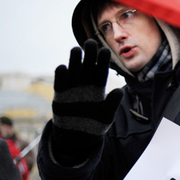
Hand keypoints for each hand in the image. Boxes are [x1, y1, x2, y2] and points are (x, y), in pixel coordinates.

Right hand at [50, 39, 122, 164]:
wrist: (77, 136)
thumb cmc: (94, 125)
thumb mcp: (106, 116)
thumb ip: (112, 104)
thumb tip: (119, 92)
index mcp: (98, 87)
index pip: (101, 70)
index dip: (103, 61)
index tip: (105, 50)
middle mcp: (85, 84)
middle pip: (87, 65)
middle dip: (89, 54)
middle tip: (90, 42)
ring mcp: (72, 88)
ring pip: (74, 69)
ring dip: (75, 60)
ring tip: (76, 50)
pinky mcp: (60, 94)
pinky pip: (60, 81)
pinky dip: (61, 74)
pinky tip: (63, 67)